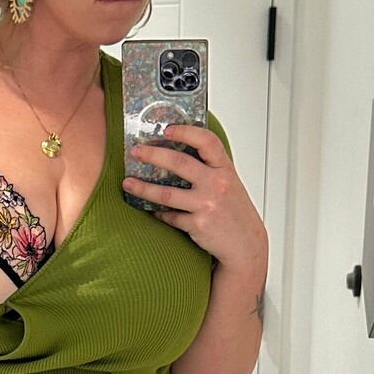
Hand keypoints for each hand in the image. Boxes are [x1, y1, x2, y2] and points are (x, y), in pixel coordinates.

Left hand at [128, 124, 267, 281]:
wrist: (245, 244)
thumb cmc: (235, 212)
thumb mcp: (229, 183)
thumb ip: (210, 168)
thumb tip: (179, 152)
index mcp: (225, 169)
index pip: (207, 141)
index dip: (186, 132)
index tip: (167, 129)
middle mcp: (217, 184)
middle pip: (179, 162)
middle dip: (153, 154)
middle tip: (135, 151)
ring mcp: (206, 205)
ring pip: (166, 193)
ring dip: (143, 187)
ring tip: (128, 183)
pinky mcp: (197, 225)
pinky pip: (169, 216)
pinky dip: (158, 213)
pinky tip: (150, 210)